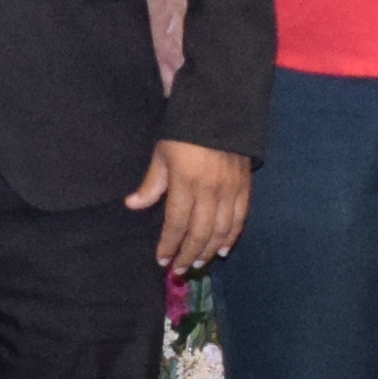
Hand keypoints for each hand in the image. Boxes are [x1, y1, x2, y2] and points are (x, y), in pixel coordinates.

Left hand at [128, 137, 252, 272]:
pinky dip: (231, 237)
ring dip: (209, 251)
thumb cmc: (185, 131)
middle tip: (179, 269)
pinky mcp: (245, 186)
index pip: (176, 223)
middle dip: (188, 254)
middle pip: (199, 233)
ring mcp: (230, 189)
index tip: (161, 260)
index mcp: (186, 182)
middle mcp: (210, 190)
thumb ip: (151, 183)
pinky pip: (239, 218)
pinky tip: (223, 249)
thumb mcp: (162, 154)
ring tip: (198, 263)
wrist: (220, 109)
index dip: (169, 245)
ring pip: (220, 230)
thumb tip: (133, 205)